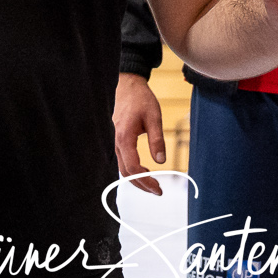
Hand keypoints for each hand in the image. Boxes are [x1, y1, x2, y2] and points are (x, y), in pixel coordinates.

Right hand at [113, 73, 166, 196]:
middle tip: (158, 191)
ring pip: (123, 168)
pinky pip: (123, 161)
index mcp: (125, 138)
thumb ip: (157, 139)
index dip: (146, 180)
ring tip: (153, 184)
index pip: (133, 168)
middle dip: (142, 185)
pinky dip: (133, 170)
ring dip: (137, 179)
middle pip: (126, 173)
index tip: (159, 188)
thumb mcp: (154, 117)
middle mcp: (117, 142)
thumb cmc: (141, 100)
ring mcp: (116, 142)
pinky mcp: (118, 140)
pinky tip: (145, 170)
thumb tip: (161, 161)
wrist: (128, 86)